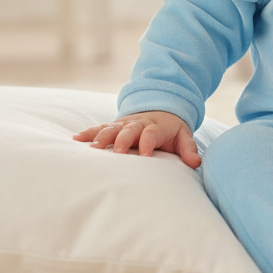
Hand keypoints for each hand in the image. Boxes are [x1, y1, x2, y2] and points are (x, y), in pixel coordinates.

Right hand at [73, 111, 200, 168]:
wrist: (161, 109)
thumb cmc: (171, 130)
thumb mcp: (183, 136)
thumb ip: (188, 149)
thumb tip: (196, 163)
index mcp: (156, 127)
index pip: (152, 134)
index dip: (149, 143)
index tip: (145, 156)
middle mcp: (138, 124)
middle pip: (129, 130)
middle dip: (123, 140)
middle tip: (117, 152)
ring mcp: (124, 124)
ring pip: (111, 128)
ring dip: (101, 137)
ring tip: (92, 149)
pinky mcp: (114, 126)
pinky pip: (100, 128)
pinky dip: (88, 132)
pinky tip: (75, 139)